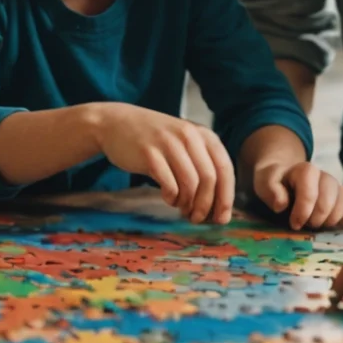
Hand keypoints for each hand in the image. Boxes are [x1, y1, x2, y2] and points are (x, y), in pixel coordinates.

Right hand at [93, 104, 233, 223]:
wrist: (116, 123)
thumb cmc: (154, 140)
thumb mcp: (184, 143)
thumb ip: (202, 164)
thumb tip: (218, 204)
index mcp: (203, 134)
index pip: (224, 169)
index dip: (226, 197)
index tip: (221, 218)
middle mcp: (189, 136)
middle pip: (209, 178)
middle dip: (206, 205)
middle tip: (198, 219)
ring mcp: (168, 143)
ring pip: (190, 183)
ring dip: (188, 204)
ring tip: (182, 209)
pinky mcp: (149, 153)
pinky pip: (169, 184)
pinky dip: (172, 197)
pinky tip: (169, 198)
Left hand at [251, 160, 342, 230]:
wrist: (285, 178)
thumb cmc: (275, 182)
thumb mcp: (265, 182)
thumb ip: (270, 190)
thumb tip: (281, 205)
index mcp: (305, 170)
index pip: (310, 191)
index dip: (303, 210)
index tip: (294, 224)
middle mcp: (325, 176)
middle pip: (330, 198)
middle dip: (317, 217)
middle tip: (306, 225)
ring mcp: (337, 187)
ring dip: (331, 219)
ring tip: (316, 225)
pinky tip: (330, 224)